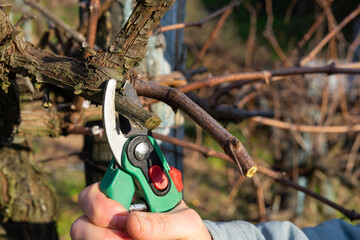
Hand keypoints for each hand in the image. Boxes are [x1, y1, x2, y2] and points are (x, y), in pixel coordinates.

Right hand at [70, 183, 211, 239]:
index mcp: (137, 190)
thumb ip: (165, 222)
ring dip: (104, 237)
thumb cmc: (186, 234)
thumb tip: (133, 223)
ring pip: (81, 228)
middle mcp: (116, 205)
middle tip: (128, 232)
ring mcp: (106, 227)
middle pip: (86, 200)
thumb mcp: (186, 224)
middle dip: (102, 216)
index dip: (109, 191)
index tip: (124, 211)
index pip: (108, 179)